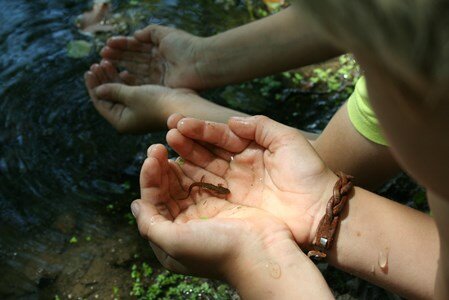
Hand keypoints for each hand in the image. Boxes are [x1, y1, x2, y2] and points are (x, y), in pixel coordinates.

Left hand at [84, 60, 198, 132]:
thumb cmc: (157, 103)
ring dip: (113, 78)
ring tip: (107, 62)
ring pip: (119, 93)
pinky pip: (131, 92)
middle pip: (109, 97)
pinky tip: (122, 70)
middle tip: (97, 64)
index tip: (89, 70)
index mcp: (120, 121)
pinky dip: (125, 81)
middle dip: (102, 80)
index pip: (100, 103)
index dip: (93, 86)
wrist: (183, 106)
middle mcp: (128, 119)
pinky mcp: (147, 105)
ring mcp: (138, 112)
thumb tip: (97, 89)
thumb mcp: (131, 95)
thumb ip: (112, 90)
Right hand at [99, 25, 207, 88]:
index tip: (107, 44)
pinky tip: (119, 75)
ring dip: (120, 67)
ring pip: (135, 70)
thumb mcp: (165, 34)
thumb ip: (149, 33)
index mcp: (159, 49)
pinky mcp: (160, 87)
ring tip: (105, 64)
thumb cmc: (185, 47)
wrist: (201, 64)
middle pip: (134, 59)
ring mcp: (158, 75)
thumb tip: (135, 35)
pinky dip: (130, 80)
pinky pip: (142, 83)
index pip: (137, 46)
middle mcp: (157, 62)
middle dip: (118, 56)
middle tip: (102, 55)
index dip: (122, 45)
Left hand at [133, 144, 297, 279]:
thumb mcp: (173, 243)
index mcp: (172, 234)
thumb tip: (135, 204)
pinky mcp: (224, 200)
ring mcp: (206, 209)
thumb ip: (149, 224)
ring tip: (173, 141)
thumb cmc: (216, 251)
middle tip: (158, 146)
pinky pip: (206, 178)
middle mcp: (187, 222)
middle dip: (161, 167)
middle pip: (168, 189)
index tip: (151, 158)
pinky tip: (194, 150)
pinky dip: (198, 164)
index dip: (149, 179)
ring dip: (178, 161)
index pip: (153, 201)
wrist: (261, 254)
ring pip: (186, 180)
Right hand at [166, 114, 337, 246]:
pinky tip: (176, 173)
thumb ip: (260, 126)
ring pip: (204, 169)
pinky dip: (191, 182)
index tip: (180, 122)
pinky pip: (208, 191)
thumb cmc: (308, 172)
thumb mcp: (287, 140)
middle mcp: (239, 166)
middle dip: (188, 141)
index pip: (221, 135)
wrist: (320, 210)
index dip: (201, 128)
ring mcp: (235, 186)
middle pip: (208, 151)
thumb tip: (231, 121)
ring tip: (167, 147)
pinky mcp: (232, 206)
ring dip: (186, 158)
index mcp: (252, 149)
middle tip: (168, 132)